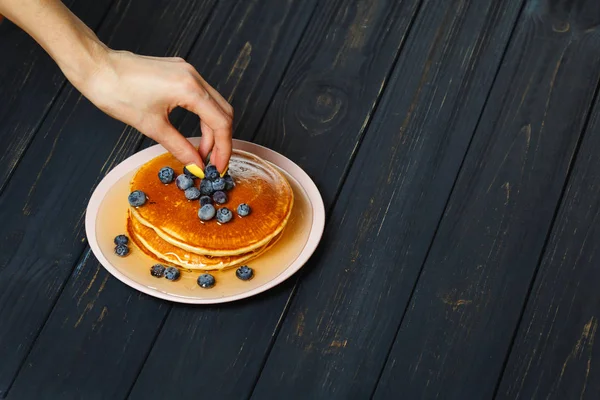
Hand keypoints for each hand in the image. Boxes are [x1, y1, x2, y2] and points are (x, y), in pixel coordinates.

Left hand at [80, 49, 232, 171]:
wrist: (95, 68)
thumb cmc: (117, 92)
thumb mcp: (152, 126)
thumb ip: (180, 147)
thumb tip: (196, 164)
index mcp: (190, 89)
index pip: (221, 122)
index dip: (223, 149)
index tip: (219, 167)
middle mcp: (193, 77)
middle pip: (223, 112)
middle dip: (221, 140)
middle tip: (212, 163)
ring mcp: (187, 72)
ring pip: (214, 104)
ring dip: (211, 130)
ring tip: (200, 152)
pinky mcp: (179, 72)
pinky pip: (202, 96)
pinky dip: (202, 117)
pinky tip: (194, 132)